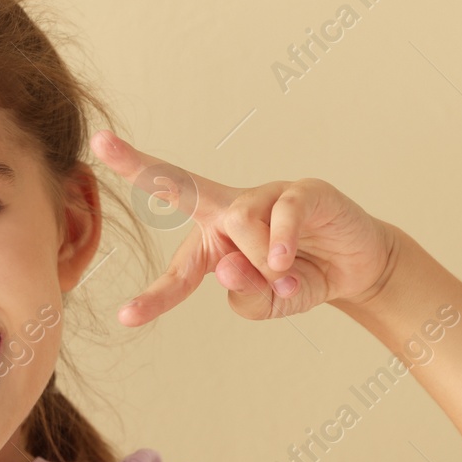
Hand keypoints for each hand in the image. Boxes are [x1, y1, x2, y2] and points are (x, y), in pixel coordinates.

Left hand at [91, 131, 400, 324]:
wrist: (359, 268)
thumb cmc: (303, 279)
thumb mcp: (271, 303)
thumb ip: (246, 296)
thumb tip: (228, 266)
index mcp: (214, 242)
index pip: (178, 271)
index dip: (155, 298)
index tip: (125, 318)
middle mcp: (230, 212)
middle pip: (179, 186)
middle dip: (139, 166)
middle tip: (101, 144)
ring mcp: (265, 196)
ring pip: (240, 223)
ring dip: (260, 261)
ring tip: (286, 279)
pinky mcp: (302, 190)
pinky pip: (281, 211)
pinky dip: (279, 239)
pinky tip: (283, 260)